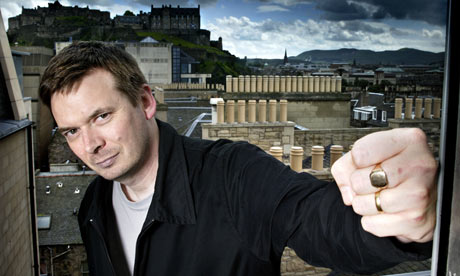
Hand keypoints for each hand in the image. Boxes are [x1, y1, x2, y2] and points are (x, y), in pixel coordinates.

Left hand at [331, 128, 436, 242]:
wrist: (430, 196)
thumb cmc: (398, 171)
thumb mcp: (373, 155)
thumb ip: (348, 164)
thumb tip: (347, 190)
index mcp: (409, 140)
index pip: (359, 153)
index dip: (356, 161)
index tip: (367, 163)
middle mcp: (419, 164)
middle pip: (358, 180)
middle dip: (358, 185)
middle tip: (374, 183)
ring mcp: (420, 193)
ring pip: (363, 204)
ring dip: (364, 204)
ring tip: (379, 197)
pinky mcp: (416, 220)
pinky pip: (372, 225)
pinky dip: (372, 221)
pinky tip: (386, 212)